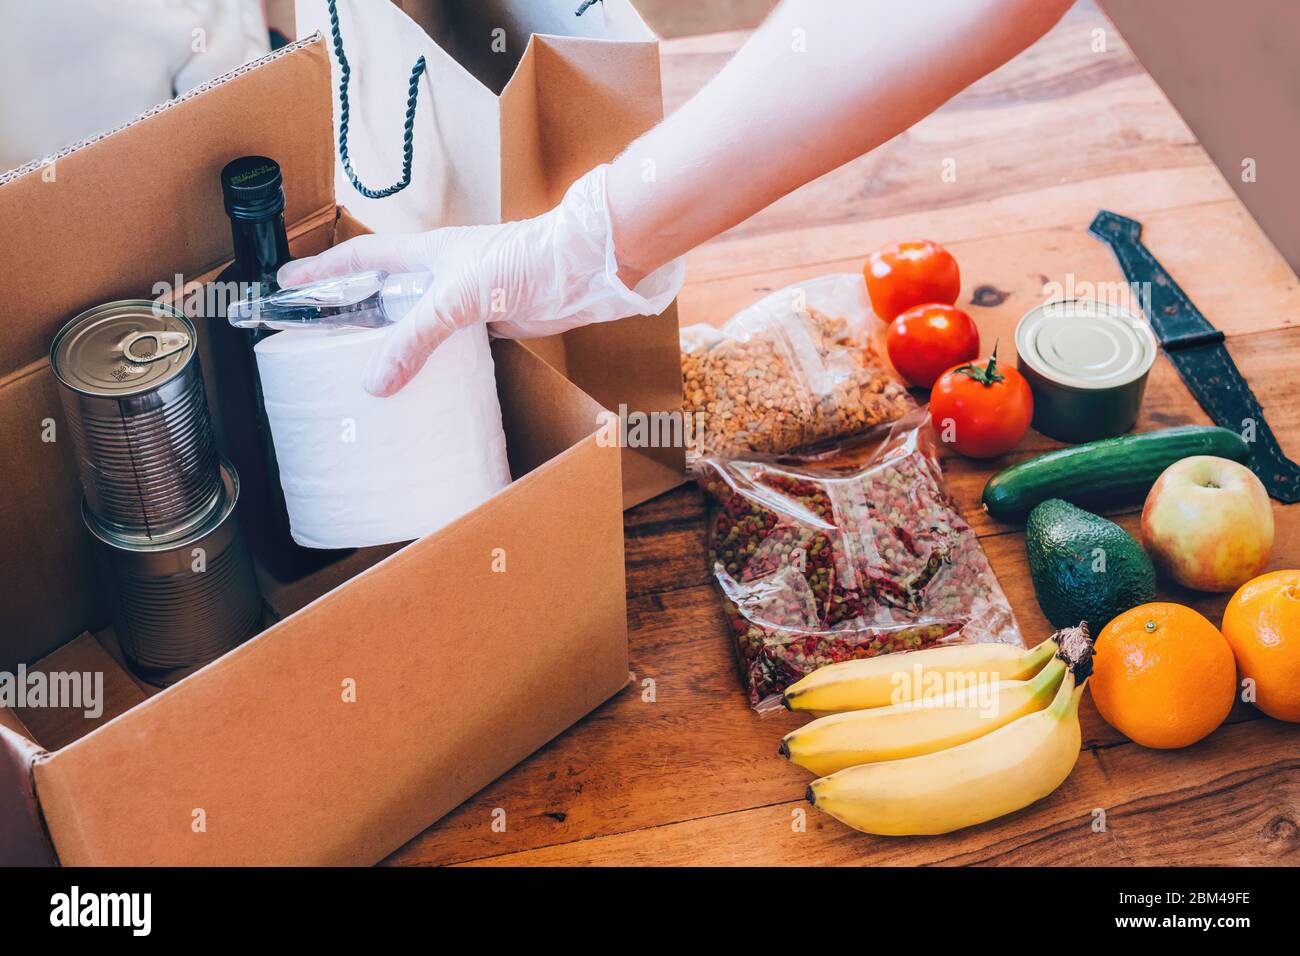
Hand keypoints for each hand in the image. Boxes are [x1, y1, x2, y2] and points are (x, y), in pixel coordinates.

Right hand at [278, 164, 682, 395]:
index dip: (322, 269)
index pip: (360, 258)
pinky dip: (429, 360)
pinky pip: (447, 344)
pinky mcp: (490, 323)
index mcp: (425, 254)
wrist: (582, 269)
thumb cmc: (524, 261)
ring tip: (360, 367)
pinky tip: (419, 381)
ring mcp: (466, 299)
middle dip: (350, 308)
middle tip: (316, 332)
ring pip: (415, 321)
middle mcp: (441, 274)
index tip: (287, 280)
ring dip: (391, 340)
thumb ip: (415, 338)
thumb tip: (375, 381)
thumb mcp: (458, 296)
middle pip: (383, 291)